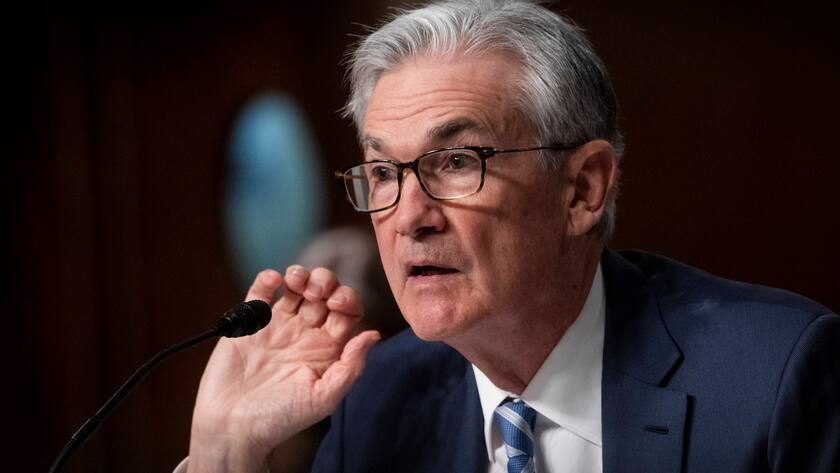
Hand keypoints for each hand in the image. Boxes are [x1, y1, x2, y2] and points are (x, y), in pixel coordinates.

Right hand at [187, 266, 380, 472]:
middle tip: (317, 291)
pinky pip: (261, 291)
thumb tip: (374, 334)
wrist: (232, 427)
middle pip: (325, 292)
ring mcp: (278, 325)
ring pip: (296, 286)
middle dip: (326, 282)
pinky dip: (267, 279)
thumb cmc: (280, 419)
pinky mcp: (249, 323)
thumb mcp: (323, 397)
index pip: (348, 310)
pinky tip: (272, 282)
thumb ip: (350, 366)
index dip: (348, 299)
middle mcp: (306, 332)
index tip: (336, 304)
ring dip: (301, 275)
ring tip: (295, 281)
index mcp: (328, 348)